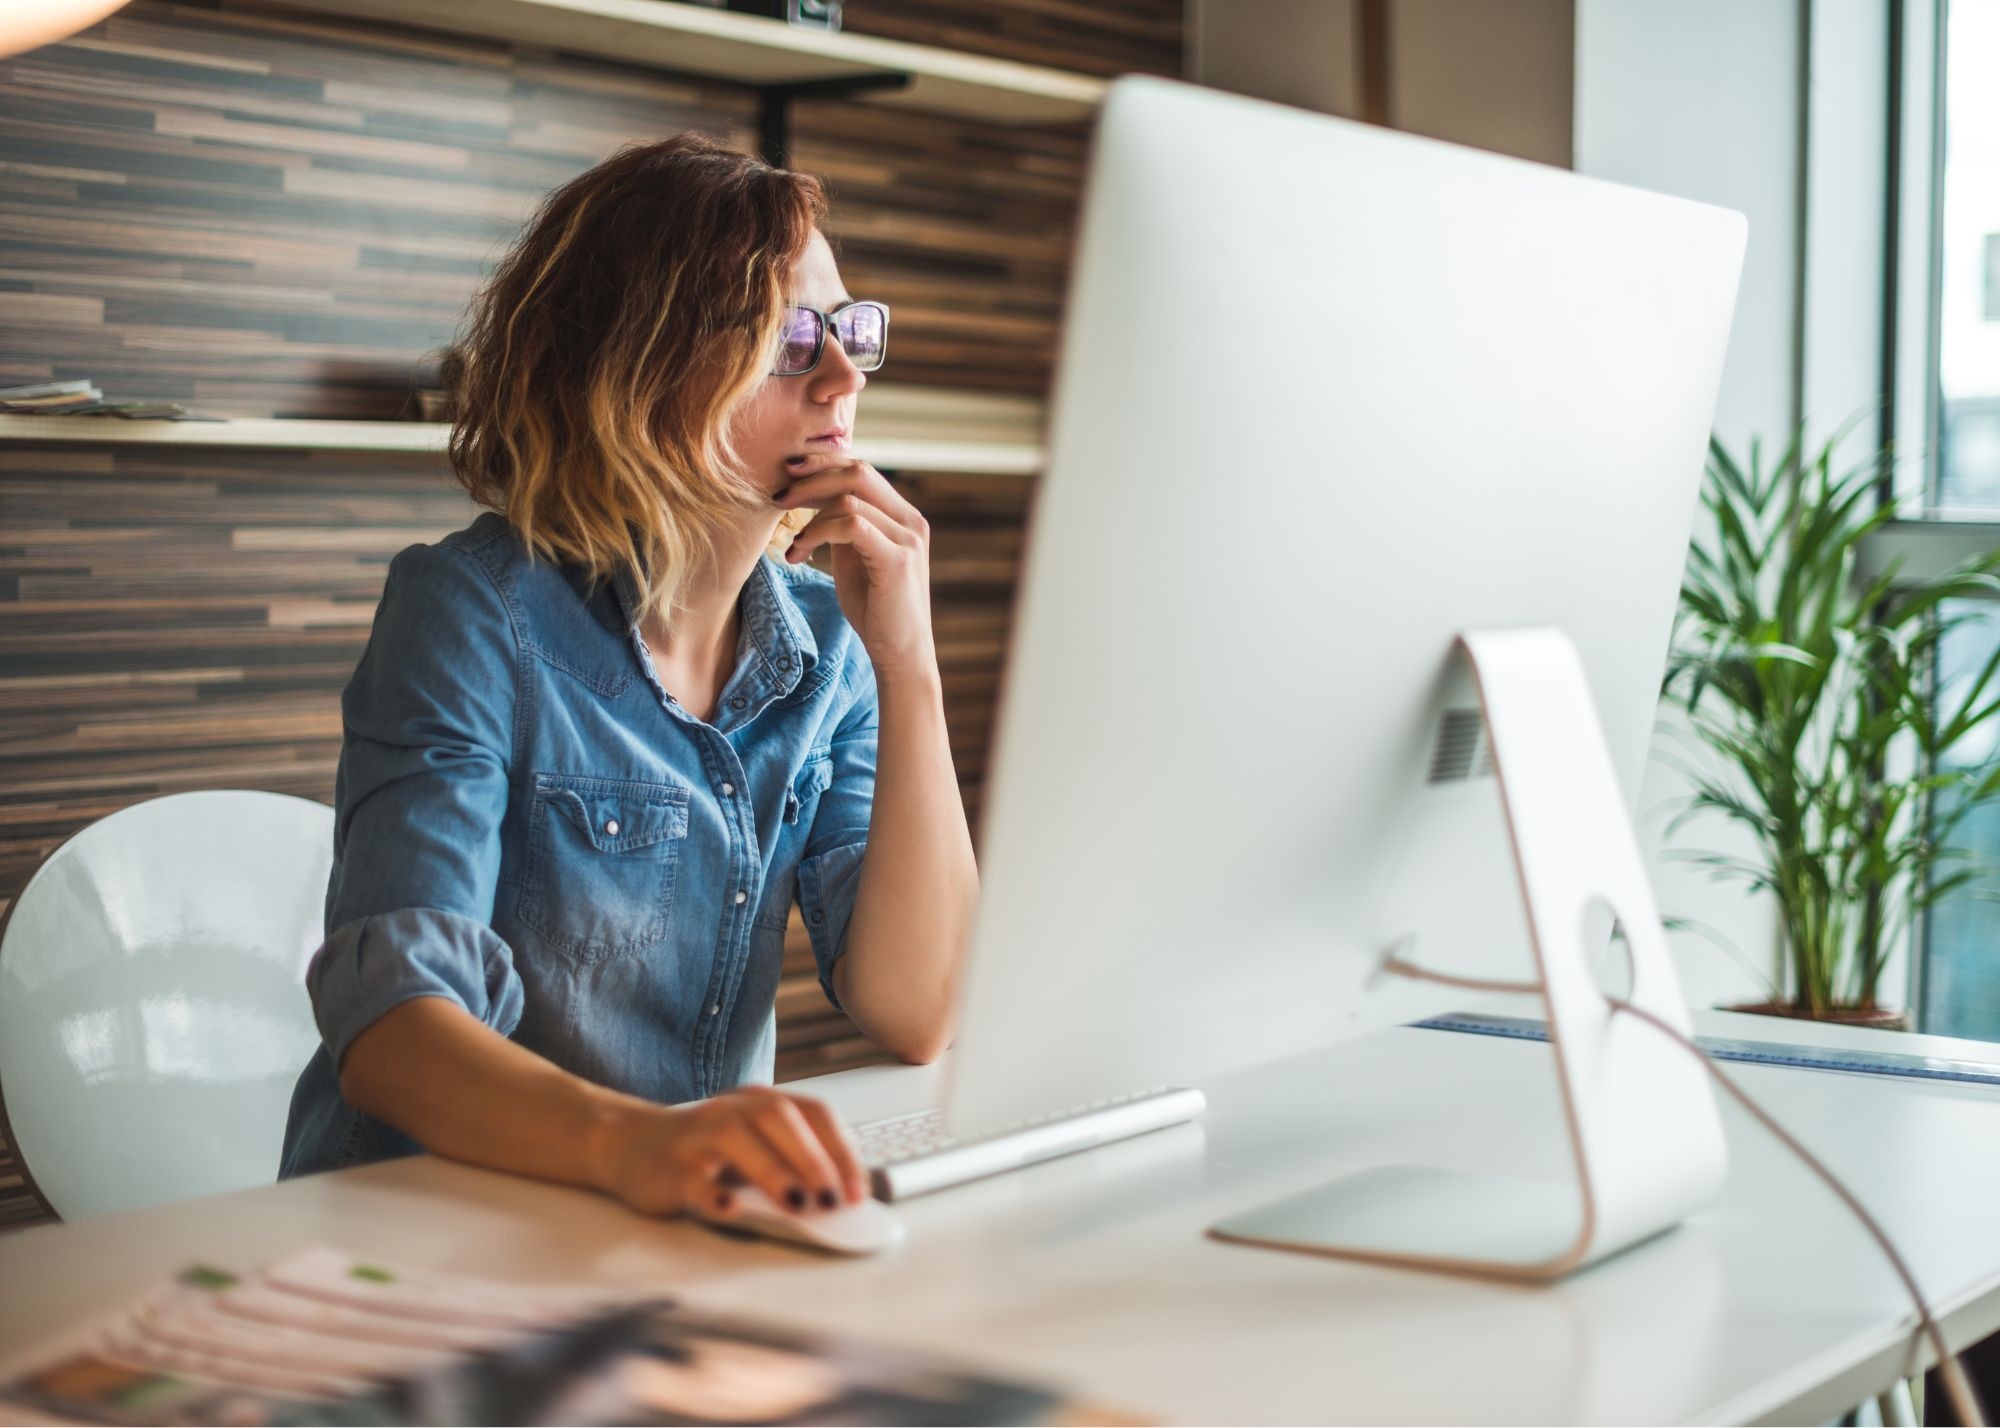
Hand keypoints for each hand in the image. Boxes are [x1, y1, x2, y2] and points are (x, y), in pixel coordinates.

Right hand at [594, 1085, 869, 1219]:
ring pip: (735, 1139)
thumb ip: (790, 1161)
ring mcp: (696, 1135)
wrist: (628, 1144)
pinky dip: (713, 1194)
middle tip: (833, 1198)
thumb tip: (840, 1198)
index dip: (840, 1149)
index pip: (812, 1112)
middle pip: (777, 1118)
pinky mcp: (668, 1167)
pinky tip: (731, 1209)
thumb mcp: (752, 1145)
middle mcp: (730, 1109)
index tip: (858, 1190)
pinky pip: (691, 1178)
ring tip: (798, 1204)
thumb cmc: (704, 1150)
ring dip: (772, 1171)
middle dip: (812, 1158)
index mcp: (760, 1101)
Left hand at [775, 454, 935, 679]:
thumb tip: (813, 498)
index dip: (822, 465)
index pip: (861, 470)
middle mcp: (910, 520)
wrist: (901, 654)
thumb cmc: (876, 610)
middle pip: (858, 471)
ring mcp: (908, 538)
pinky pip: (851, 525)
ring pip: (849, 497)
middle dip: (812, 477)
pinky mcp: (897, 560)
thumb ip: (843, 527)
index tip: (788, 475)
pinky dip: (818, 533)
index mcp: (902, 516)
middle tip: (779, 496)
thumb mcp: (855, 559)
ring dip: (809, 517)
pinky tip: (801, 553)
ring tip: (792, 543)